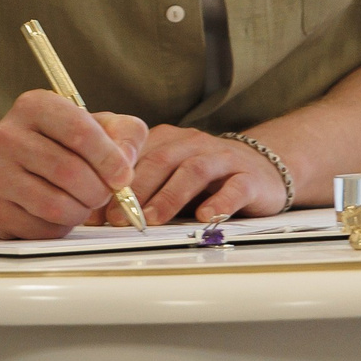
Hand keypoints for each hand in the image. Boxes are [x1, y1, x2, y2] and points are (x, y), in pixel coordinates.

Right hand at [0, 89, 146, 239]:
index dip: (109, 159)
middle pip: (68, 171)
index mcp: (34, 106)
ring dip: (81, 211)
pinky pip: (40, 228)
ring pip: (55, 205)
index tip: (123, 176)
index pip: (79, 132)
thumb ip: (123, 134)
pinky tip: (59, 213)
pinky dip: (60, 227)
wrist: (9, 161)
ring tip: (83, 202)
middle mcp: (7, 136)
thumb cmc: (59, 142)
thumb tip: (125, 164)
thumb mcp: (95, 124)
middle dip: (98, 190)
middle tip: (104, 193)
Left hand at [112, 125, 287, 223]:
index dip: (114, 180)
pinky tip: (206, 217)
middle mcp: (194, 144)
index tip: (97, 207)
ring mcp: (222, 159)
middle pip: (161, 160)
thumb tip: (97, 215)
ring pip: (193, 171)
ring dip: (170, 196)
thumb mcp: (170, 176)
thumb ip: (139, 190)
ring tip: (152, 219)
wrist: (263, 167)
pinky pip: (234, 187)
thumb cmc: (208, 177)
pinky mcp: (249, 177)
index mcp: (169, 141)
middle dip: (136, 190)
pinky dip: (219, 202)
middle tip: (119, 216)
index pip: (137, 155)